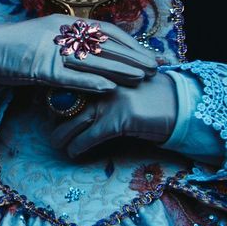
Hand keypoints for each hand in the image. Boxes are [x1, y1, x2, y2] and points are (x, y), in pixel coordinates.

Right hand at [0, 15, 154, 93]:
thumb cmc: (20, 49)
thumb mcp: (50, 41)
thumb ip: (74, 45)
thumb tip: (104, 55)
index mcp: (66, 23)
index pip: (107, 31)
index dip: (132, 43)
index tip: (152, 55)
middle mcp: (60, 31)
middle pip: (105, 44)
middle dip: (133, 56)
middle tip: (156, 68)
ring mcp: (49, 48)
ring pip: (92, 59)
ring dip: (119, 68)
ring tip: (141, 77)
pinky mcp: (38, 67)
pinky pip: (68, 76)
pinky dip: (89, 81)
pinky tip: (109, 88)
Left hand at [54, 72, 183, 159]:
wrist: (182, 106)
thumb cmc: (155, 98)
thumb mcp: (125, 88)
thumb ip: (104, 90)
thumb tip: (80, 103)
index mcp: (103, 71)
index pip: (69, 82)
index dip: (53, 98)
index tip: (44, 107)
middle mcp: (104, 82)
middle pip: (67, 103)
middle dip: (54, 119)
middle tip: (50, 130)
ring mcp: (110, 101)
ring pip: (74, 121)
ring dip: (61, 136)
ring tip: (57, 144)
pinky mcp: (118, 119)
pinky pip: (90, 137)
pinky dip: (78, 147)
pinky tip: (73, 153)